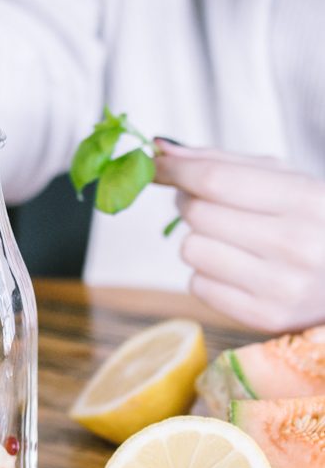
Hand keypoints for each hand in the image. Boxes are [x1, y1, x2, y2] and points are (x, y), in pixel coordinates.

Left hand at [155, 140, 324, 332]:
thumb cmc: (313, 221)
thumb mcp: (285, 181)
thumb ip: (222, 162)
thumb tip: (161, 149)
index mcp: (306, 199)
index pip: (215, 180)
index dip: (176, 170)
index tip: (158, 164)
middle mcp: (296, 244)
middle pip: (197, 214)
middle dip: (189, 202)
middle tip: (207, 203)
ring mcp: (282, 286)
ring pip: (192, 250)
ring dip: (199, 240)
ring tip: (229, 240)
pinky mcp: (266, 317)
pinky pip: (197, 286)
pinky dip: (207, 274)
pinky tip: (237, 270)